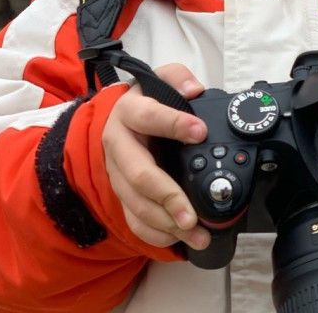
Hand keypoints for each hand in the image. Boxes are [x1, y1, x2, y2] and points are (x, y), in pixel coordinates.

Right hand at [102, 63, 211, 249]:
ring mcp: (117, 174)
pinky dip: (155, 233)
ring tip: (196, 232)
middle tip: (191, 212)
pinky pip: (133, 219)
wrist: (118, 120)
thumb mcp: (160, 78)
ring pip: (136, 204)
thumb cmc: (146, 101)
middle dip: (167, 196)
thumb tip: (194, 90)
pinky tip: (177, 239)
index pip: (148, 116)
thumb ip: (177, 78)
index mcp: (128, 112)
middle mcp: (118, 145)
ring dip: (166, 223)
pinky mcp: (121, 193)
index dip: (174, 124)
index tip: (200, 131)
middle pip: (139, 175)